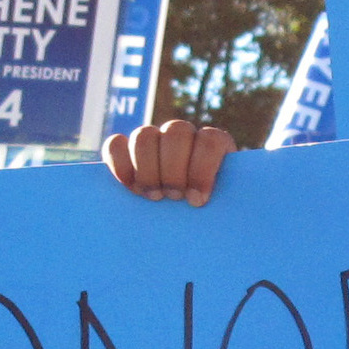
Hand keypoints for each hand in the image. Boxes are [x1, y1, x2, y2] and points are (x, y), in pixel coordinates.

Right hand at [104, 120, 234, 205]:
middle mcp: (184, 135)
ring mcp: (155, 139)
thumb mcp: (227, 206)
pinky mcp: (128, 149)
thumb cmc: (214, 213)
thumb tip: (232, 210)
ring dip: (147, 168)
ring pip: (145, 135)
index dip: (202, 168)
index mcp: (215, 144)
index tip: (196, 200)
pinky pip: (116, 144)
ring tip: (153, 196)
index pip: (210, 141)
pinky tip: (129, 186)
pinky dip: (119, 163)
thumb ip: (230, 202)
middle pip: (176, 132)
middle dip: (173, 168)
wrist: (183, 216)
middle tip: (173, 197)